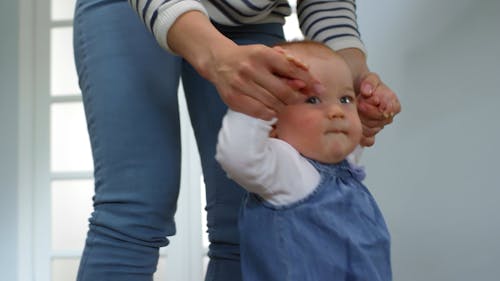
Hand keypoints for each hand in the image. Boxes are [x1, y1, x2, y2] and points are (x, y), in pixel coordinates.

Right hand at [205, 44, 323, 119]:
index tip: (319, 89)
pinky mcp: (233, 99)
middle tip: (301, 99)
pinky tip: (272, 109)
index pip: (292, 70)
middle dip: (297, 98)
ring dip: (284, 106)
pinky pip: (260, 112)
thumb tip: (307, 82)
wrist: (219, 61)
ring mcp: (240, 85)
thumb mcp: (268, 54)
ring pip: (273, 104)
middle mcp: (250, 69)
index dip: (309, 81)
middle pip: (284, 91)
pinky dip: (270, 113)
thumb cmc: (249, 58)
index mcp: (262, 54)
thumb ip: (288, 65)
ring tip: (285, 103)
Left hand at [357, 72, 400, 146]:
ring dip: (360, 121)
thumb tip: (367, 91)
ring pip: (371, 131)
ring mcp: (378, 126)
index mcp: (392, 103)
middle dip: (365, 113)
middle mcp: (387, 116)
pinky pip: (367, 139)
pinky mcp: (369, 135)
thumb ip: (370, 82)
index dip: (376, 107)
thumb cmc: (364, 84)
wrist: (353, 88)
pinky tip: (354, 124)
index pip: (390, 111)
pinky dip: (360, 134)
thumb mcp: (368, 78)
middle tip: (357, 104)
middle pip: (378, 122)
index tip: (365, 100)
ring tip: (354, 111)